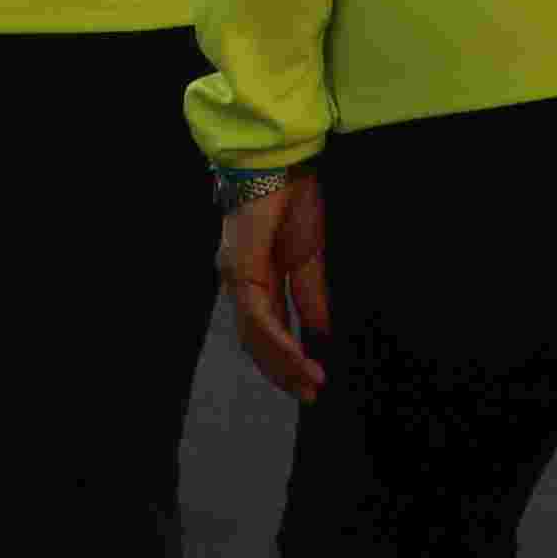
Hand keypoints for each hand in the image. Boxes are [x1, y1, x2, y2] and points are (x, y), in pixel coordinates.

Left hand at [220, 170, 331, 400]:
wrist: (282, 162)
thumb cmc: (294, 200)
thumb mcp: (310, 259)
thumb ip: (312, 298)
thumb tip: (321, 336)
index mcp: (254, 279)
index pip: (266, 330)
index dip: (286, 359)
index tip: (310, 383)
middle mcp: (238, 282)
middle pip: (256, 341)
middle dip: (283, 371)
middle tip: (310, 395)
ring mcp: (235, 277)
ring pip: (253, 335)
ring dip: (282, 363)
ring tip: (310, 383)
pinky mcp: (240, 269)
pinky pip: (257, 316)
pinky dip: (278, 340)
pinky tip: (299, 357)